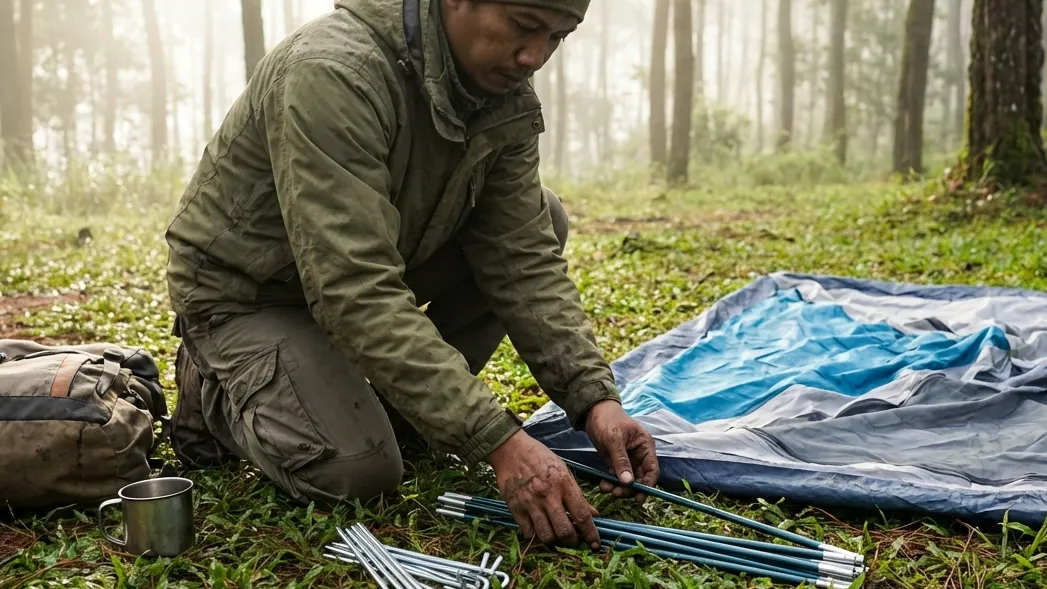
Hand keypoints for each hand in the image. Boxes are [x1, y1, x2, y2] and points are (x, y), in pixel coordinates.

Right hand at [485, 430, 600, 550]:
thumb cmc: (540, 457)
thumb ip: (577, 493)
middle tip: (574, 540)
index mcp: (563, 483)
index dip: (591, 533)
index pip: (582, 514)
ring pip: (546, 535)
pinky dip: (536, 536)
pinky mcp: (515, 508)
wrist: (511, 449)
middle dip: (572, 541)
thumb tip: (594, 513)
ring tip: (557, 536)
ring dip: (555, 541)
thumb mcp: (563, 469)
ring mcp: (530, 503)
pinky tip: (539, 530)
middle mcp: (548, 495)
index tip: (595, 543)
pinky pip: (528, 532)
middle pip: (564, 530)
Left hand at [584, 400, 658, 502]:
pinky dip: (611, 482)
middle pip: (640, 478)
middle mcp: (639, 455)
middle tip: (616, 493)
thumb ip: (621, 460)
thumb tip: (628, 482)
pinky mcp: (616, 462)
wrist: (592, 411)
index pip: (652, 470)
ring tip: (605, 488)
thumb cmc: (607, 420)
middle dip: (629, 488)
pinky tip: (603, 484)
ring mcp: (628, 459)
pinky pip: (616, 477)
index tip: (638, 496)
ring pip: (627, 480)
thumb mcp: (614, 439)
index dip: (648, 484)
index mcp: (645, 446)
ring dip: (618, 487)